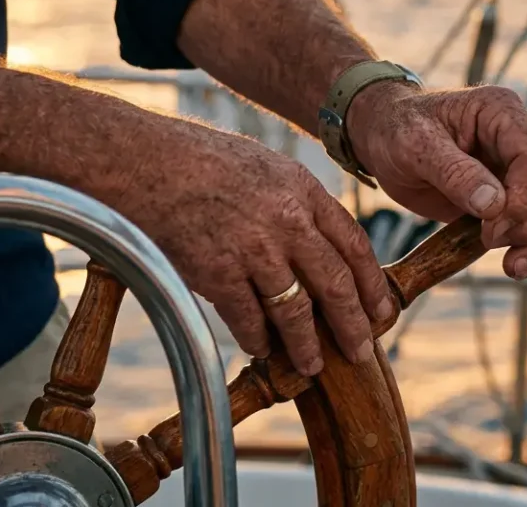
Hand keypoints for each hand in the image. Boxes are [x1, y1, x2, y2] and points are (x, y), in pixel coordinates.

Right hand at [113, 117, 389, 375]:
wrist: (144, 160)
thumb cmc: (201, 160)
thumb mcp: (266, 167)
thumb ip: (297, 202)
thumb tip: (321, 241)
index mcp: (304, 190)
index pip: (355, 244)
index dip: (371, 283)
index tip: (382, 310)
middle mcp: (288, 221)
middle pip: (335, 284)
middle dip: (353, 324)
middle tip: (362, 350)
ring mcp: (254, 248)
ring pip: (295, 311)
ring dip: (306, 345)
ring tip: (313, 366)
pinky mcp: (218, 272)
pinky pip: (249, 319)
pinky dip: (257, 340)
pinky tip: (262, 350)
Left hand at [347, 83, 526, 279]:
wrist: (387, 138)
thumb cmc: (398, 131)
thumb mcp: (415, 146)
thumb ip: (455, 173)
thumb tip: (495, 207)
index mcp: (503, 111)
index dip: (523, 200)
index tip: (491, 229)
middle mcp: (526, 135)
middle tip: (492, 245)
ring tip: (511, 268)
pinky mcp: (522, 194)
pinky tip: (513, 266)